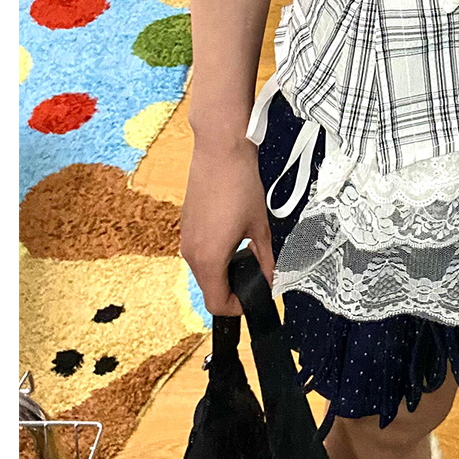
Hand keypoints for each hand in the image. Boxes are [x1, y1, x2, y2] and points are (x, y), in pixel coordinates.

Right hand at [180, 135, 275, 315]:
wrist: (220, 151)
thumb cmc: (240, 185)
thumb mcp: (261, 227)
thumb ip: (267, 259)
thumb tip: (273, 279)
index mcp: (208, 259)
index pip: (216, 304)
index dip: (238, 307)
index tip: (255, 297)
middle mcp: (191, 253)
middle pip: (210, 288)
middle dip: (234, 286)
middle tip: (259, 271)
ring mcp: (185, 238)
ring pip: (205, 270)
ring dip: (226, 268)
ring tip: (249, 248)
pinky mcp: (186, 225)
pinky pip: (199, 251)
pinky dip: (216, 253)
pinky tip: (235, 233)